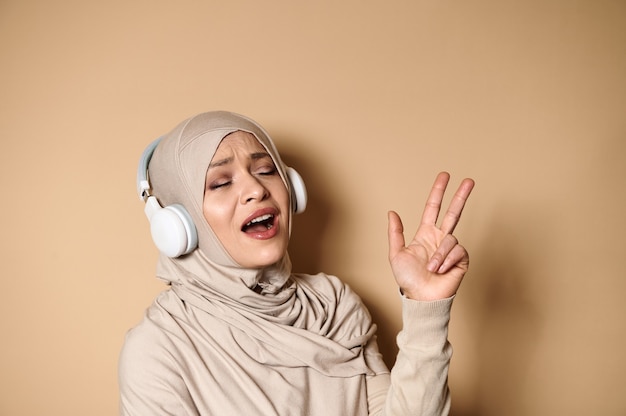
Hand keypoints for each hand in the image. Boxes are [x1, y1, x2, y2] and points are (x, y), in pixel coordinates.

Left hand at [388, 172, 474, 300]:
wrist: (421, 298)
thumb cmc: (408, 279)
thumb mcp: (396, 254)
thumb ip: (395, 232)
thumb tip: (392, 212)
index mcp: (425, 234)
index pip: (433, 208)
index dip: (438, 192)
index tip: (445, 176)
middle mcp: (440, 238)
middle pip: (453, 212)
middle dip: (461, 196)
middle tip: (470, 180)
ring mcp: (452, 249)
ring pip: (450, 239)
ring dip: (439, 255)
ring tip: (431, 268)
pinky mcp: (462, 260)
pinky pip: (457, 251)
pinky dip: (447, 261)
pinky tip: (442, 270)